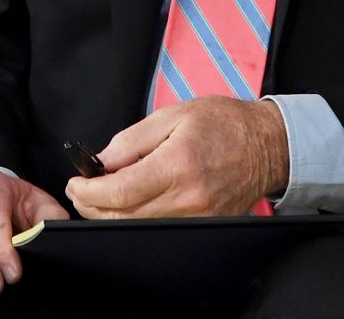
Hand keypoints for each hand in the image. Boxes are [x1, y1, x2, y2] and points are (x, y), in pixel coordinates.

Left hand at [64, 97, 288, 217]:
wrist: (267, 144)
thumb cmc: (223, 123)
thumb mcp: (172, 115)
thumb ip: (131, 140)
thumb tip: (102, 161)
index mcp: (177, 165)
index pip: (121, 191)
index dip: (90, 192)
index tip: (75, 183)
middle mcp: (188, 197)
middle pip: (125, 216)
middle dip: (93, 207)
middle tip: (80, 191)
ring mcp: (198, 216)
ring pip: (139, 226)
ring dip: (112, 215)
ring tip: (100, 195)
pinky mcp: (205, 224)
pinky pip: (161, 228)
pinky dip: (137, 218)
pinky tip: (130, 202)